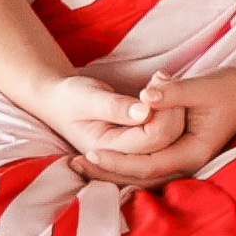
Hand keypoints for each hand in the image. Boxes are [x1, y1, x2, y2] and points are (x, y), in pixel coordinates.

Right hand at [16, 72, 160, 166]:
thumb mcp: (87, 97)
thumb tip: (146, 112)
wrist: (60, 102)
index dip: (163, 111)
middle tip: (163, 78)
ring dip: (174, 110)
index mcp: (106, 149)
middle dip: (172, 109)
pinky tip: (163, 92)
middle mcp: (122, 157)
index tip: (157, 81)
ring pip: (171, 139)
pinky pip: (166, 135)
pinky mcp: (140, 145)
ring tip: (162, 81)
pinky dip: (170, 112)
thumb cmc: (71, 97)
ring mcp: (133, 154)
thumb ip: (115, 106)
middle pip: (166, 141)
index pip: (151, 138)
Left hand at [76, 62, 235, 186]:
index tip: (91, 153)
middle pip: (140, 178)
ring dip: (111, 171)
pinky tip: (101, 161)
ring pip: (141, 175)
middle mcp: (188, 162)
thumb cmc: (231, 87)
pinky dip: (122, 164)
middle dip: (106, 174)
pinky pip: (146, 165)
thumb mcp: (202, 86)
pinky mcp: (178, 153)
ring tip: (80, 166)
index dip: (119, 162)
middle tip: (74, 164)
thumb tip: (144, 97)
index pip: (148, 165)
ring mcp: (183, 160)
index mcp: (195, 152)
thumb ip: (173, 93)